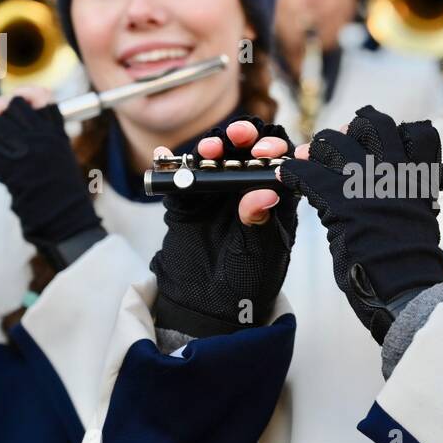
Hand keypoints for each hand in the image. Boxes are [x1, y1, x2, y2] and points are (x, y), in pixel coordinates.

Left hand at [0, 88, 102, 265]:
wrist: (66, 219)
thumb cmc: (60, 194)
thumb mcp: (59, 157)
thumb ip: (43, 138)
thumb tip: (17, 124)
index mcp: (56, 133)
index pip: (41, 97)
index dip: (23, 95)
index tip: (11, 102)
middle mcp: (43, 137)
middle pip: (10, 106)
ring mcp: (28, 151)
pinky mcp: (12, 169)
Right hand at [151, 117, 296, 337]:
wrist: (209, 305)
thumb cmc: (246, 280)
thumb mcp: (259, 252)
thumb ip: (260, 221)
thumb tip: (265, 193)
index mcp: (273, 197)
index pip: (278, 162)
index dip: (274, 150)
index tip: (267, 152)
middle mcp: (245, 188)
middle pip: (247, 150)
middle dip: (245, 137)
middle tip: (240, 138)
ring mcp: (215, 191)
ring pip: (215, 157)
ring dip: (213, 146)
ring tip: (210, 150)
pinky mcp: (186, 200)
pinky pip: (179, 177)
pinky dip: (170, 163)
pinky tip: (163, 157)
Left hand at [278, 105, 442, 343]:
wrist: (403, 287)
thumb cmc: (412, 263)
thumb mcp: (421, 218)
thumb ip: (406, 194)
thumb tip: (392, 186)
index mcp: (419, 176)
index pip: (417, 132)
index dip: (398, 132)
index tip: (384, 141)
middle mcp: (394, 170)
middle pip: (372, 124)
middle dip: (353, 129)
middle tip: (340, 143)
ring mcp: (365, 181)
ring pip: (333, 140)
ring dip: (318, 148)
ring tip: (309, 159)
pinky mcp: (337, 199)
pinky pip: (305, 171)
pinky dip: (292, 173)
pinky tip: (286, 177)